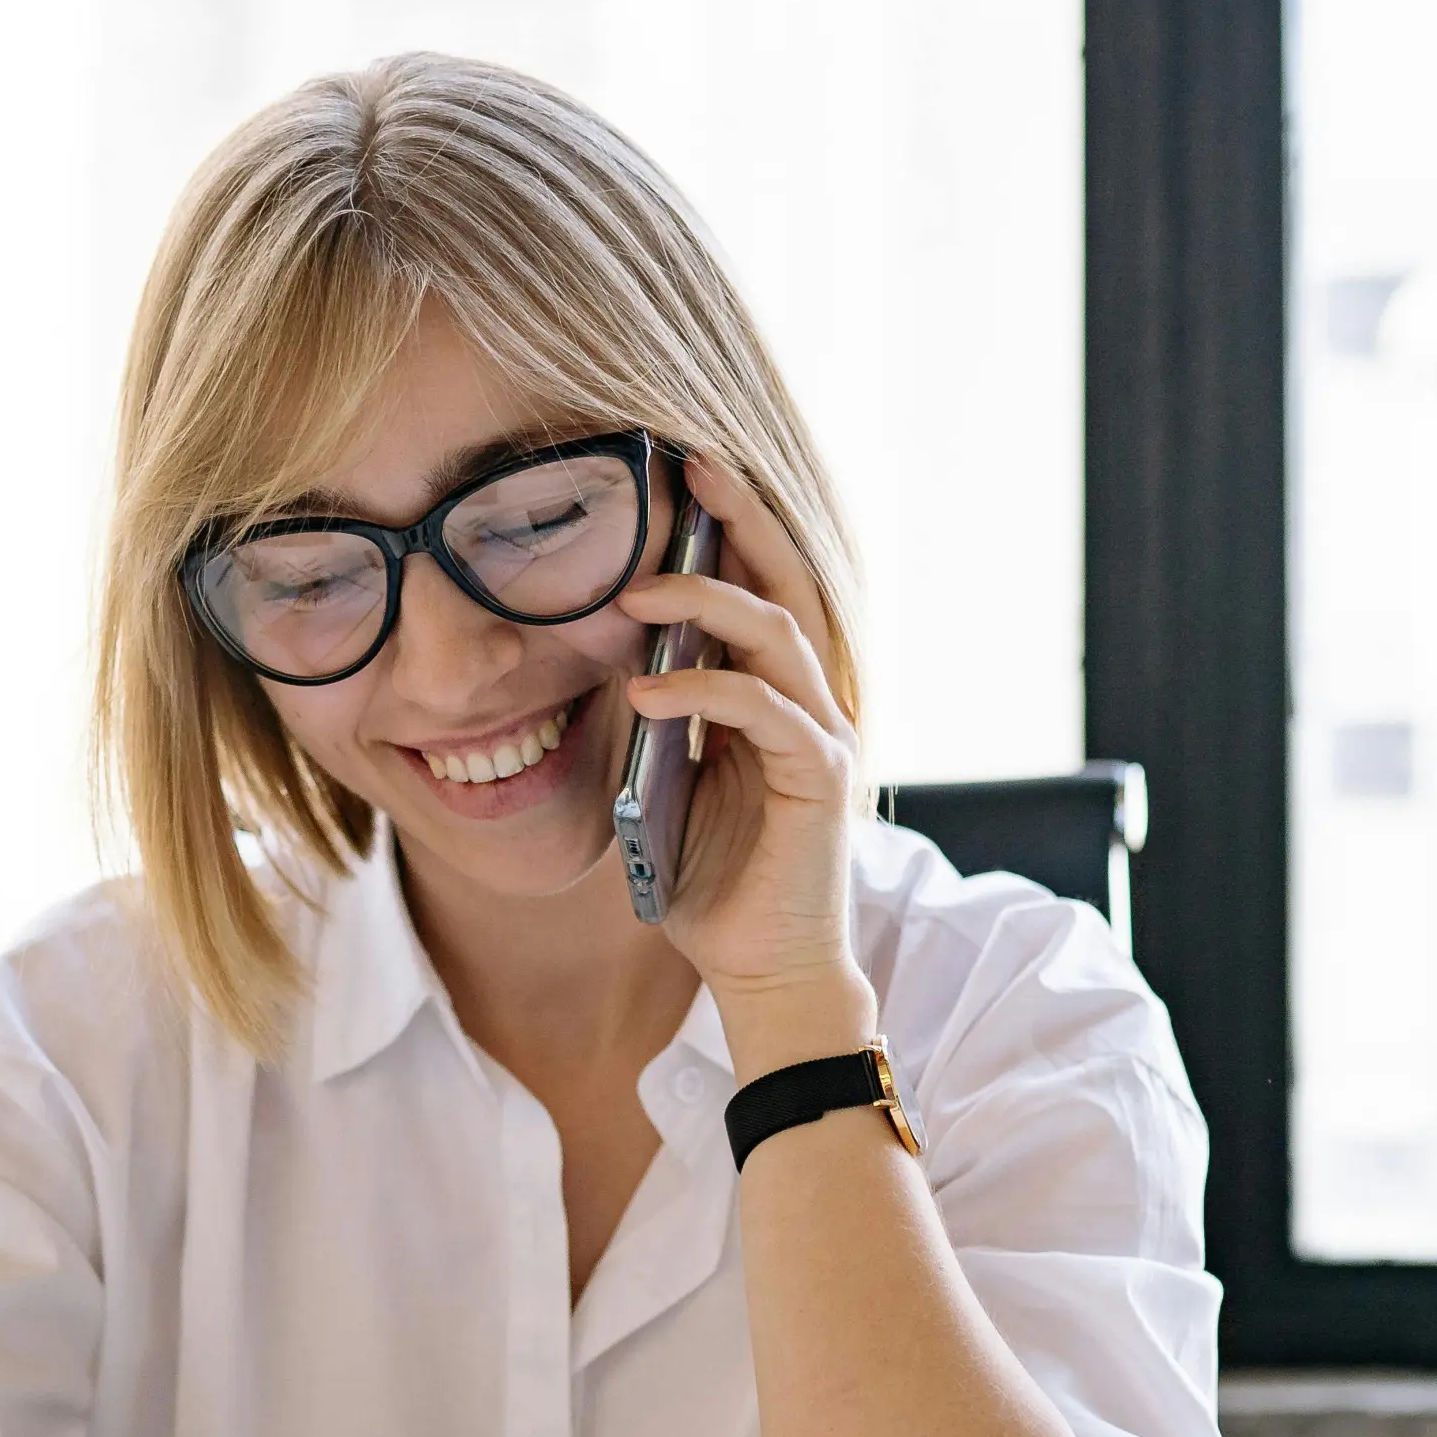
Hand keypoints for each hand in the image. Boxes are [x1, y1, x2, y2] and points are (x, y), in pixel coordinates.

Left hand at [615, 456, 880, 1071]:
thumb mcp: (669, 782)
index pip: (762, 588)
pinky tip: (648, 688)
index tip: (680, 472)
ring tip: (633, 592)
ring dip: (704, 602)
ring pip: (777, 632)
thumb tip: (614, 656)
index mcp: (778, 695)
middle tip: (689, 465)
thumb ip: (659, 720)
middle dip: (739, 518)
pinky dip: (705, 690)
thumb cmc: (715, 883)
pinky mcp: (819, 780)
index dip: (730, 527)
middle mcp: (811, 701)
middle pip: (787, 582)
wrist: (762, 972)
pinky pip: (764, 712)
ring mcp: (822, 736)